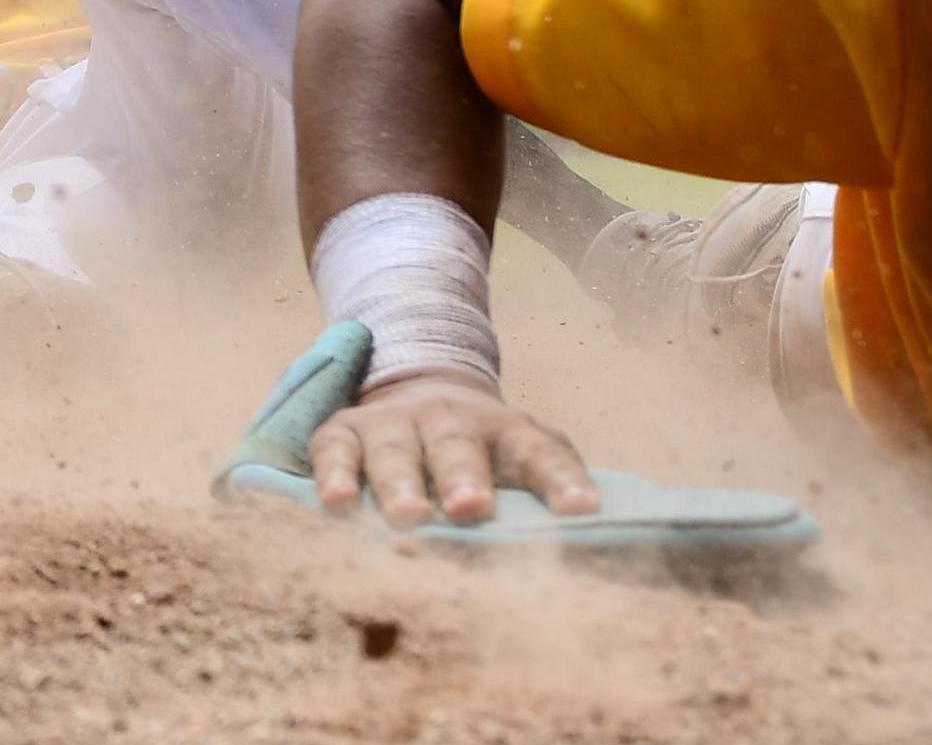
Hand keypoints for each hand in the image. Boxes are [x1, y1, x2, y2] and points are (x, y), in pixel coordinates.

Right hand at [312, 375, 595, 528]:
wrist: (419, 391)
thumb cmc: (485, 450)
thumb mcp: (525, 455)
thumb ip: (552, 489)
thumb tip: (598, 542)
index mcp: (506, 430)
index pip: (540, 452)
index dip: (561, 481)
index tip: (582, 511)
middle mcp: (447, 419)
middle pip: (457, 446)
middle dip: (463, 477)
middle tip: (471, 509)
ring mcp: (391, 423)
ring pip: (394, 450)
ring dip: (400, 483)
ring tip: (409, 516)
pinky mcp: (342, 431)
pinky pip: (333, 451)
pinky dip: (333, 475)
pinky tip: (337, 504)